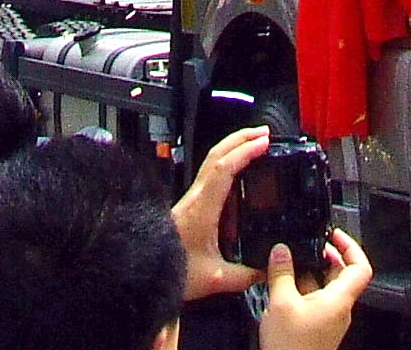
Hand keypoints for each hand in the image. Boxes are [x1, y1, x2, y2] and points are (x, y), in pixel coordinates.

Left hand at [174, 125, 268, 300]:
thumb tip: (268, 271)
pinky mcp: (191, 205)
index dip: (245, 151)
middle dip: (241, 138)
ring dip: (233, 148)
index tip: (264, 142)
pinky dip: (226, 164)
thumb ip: (245, 276)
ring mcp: (192, 199)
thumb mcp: (215, 278)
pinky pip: (210, 175)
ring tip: (254, 143)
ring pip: (212, 162)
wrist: (143, 271)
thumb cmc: (171, 271)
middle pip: (217, 154)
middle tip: (264, 132)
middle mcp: (196, 197)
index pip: (225, 168)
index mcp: (202, 208)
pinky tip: (238, 173)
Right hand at [258, 231, 369, 349]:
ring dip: (310, 273)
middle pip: (342, 275)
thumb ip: (281, 272)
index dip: (351, 246)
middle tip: (307, 244)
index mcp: (339, 300)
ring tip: (288, 263)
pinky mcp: (317, 327)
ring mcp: (329, 319)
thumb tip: (282, 250)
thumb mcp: (281, 303)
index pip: (360, 267)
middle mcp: (339, 309)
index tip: (335, 234)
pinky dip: (302, 288)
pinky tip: (282, 286)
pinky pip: (315, 300)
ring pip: (326, 287)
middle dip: (325, 257)